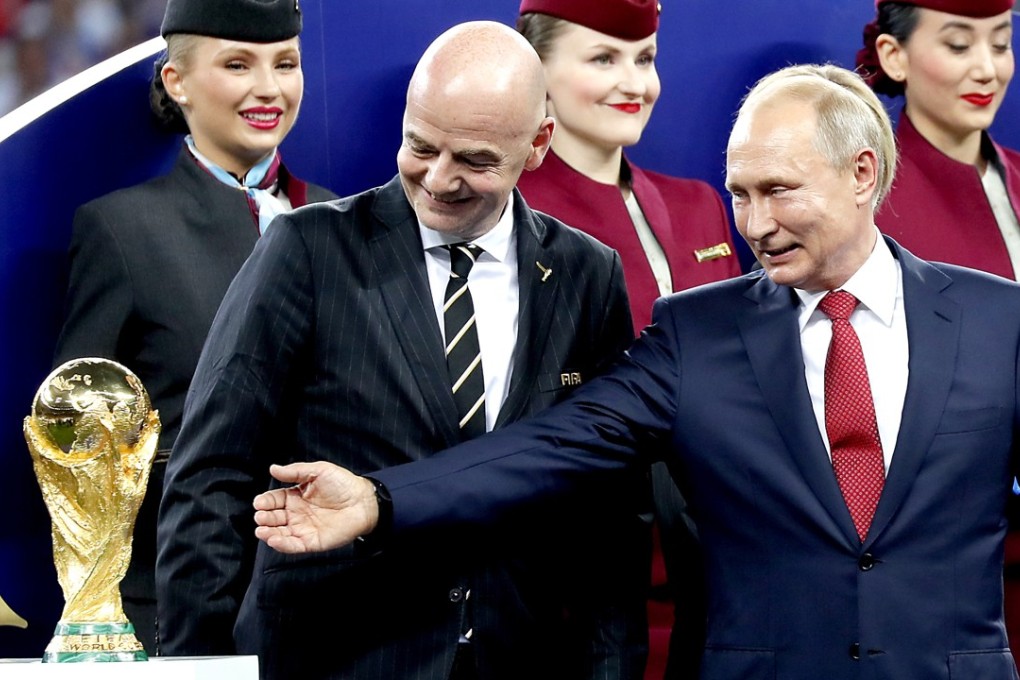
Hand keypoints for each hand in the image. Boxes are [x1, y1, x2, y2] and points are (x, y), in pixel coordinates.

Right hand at [253, 462, 378, 552]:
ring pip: (280, 534)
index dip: (266, 501)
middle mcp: (297, 514)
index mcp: (296, 496)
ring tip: (261, 530)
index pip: (274, 500)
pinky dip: (282, 545)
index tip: (259, 502)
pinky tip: (273, 540)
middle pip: (274, 518)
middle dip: (264, 518)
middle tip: (260, 516)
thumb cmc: (343, 484)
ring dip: (268, 533)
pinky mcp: (312, 542)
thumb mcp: (318, 471)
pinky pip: (294, 546)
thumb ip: (295, 471)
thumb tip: (273, 468)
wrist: (364, 500)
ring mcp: (303, 529)